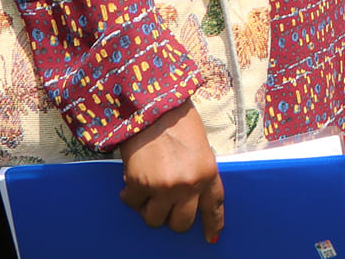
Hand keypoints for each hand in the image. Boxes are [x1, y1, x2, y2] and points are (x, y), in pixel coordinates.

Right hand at [119, 103, 222, 241]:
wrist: (151, 107)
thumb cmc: (177, 122)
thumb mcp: (199, 148)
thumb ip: (198, 174)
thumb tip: (190, 198)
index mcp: (208, 173)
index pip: (213, 207)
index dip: (212, 224)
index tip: (211, 237)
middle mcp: (188, 185)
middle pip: (181, 223)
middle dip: (172, 219)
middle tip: (165, 206)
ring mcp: (164, 187)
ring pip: (154, 220)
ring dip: (149, 209)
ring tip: (147, 192)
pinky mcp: (140, 185)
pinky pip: (133, 204)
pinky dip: (131, 196)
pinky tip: (132, 182)